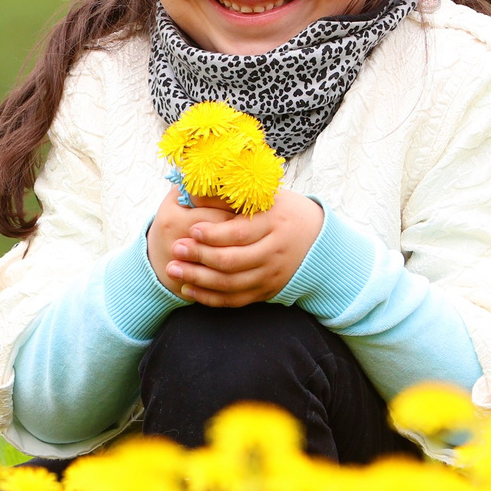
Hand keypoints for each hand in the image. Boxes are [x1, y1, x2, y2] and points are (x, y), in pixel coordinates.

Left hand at [150, 188, 321, 307]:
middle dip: (199, 256)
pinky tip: (189, 289)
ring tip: (173, 269)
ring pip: (231, 283)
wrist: (317, 239)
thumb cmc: (282, 210)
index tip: (191, 230)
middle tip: (175, 249)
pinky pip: (235, 300)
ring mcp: (271, 274)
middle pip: (233, 260)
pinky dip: (210, 298)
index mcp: (274, 222)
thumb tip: (192, 191)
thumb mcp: (263, 196)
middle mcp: (275, 251)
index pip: (240, 233)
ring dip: (198, 279)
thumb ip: (228, 195)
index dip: (214, 234)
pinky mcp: (267, 291)